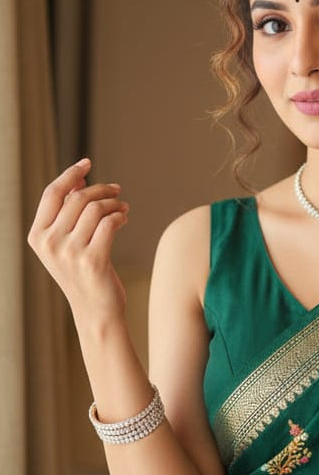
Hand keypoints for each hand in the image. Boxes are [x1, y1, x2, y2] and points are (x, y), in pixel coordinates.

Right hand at [27, 158, 128, 323]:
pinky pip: (109, 223)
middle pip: (77, 198)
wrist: (96, 311)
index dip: (70, 174)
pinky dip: (120, 216)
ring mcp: (70, 254)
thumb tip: (78, 181)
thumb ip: (67, 214)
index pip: (52, 194)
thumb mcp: (66, 243)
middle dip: (100, 189)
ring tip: (123, 207)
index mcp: (37, 237)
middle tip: (116, 191)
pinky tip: (124, 218)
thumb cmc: (82, 273)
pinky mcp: (93, 261)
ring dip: (114, 203)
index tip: (87, 163)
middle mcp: (50, 244)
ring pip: (95, 209)